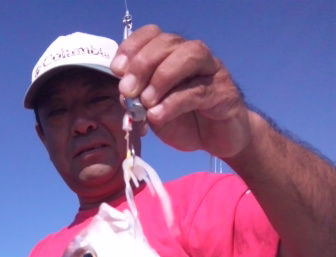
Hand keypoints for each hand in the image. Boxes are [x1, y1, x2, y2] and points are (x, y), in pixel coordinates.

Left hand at [111, 25, 250, 158]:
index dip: (132, 47)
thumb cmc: (186, 122)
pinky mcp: (223, 93)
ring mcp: (211, 71)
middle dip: (142, 64)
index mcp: (172, 55)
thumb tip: (124, 94)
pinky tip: (158, 115)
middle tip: (127, 90)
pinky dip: (174, 103)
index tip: (117, 69)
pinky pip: (198, 90)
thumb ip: (140, 101)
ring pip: (189, 56)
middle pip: (168, 43)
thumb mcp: (154, 112)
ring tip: (146, 102)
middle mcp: (193, 56)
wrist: (218, 139)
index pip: (152, 35)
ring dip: (162, 77)